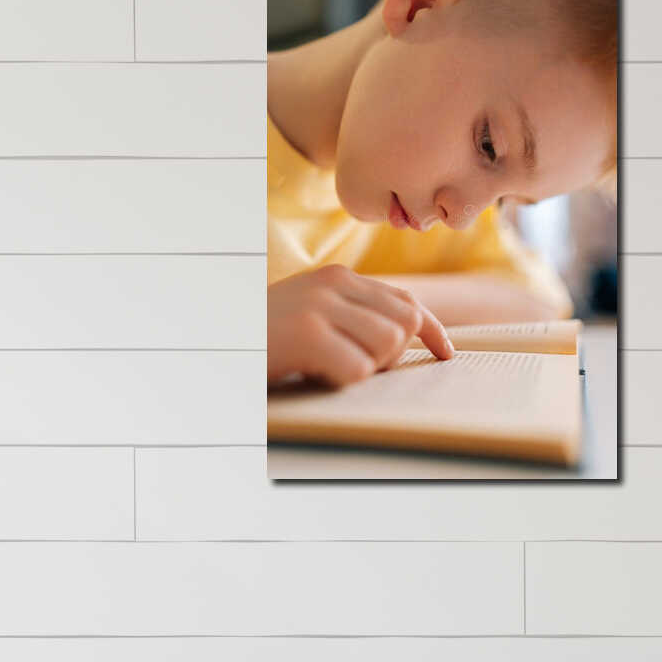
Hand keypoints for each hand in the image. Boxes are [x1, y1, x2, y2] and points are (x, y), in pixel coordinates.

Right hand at [267, 265, 453, 386]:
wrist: (215, 340)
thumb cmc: (264, 339)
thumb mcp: (312, 317)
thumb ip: (353, 316)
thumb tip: (408, 335)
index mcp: (338, 278)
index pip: (405, 301)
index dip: (431, 330)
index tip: (446, 353)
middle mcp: (333, 285)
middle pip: (404, 325)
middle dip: (392, 356)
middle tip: (353, 366)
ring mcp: (319, 307)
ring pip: (386, 347)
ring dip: (365, 369)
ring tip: (326, 368)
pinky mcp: (307, 334)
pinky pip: (357, 371)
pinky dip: (339, 383)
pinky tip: (310, 374)